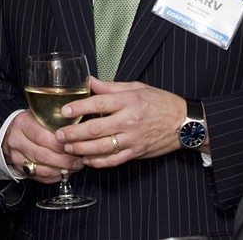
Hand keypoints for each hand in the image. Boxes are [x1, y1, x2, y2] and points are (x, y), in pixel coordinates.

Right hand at [1, 110, 84, 183]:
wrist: (13, 133)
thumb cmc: (32, 122)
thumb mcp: (41, 114)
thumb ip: (55, 120)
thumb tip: (79, 128)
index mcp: (23, 123)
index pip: (42, 136)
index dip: (60, 144)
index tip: (75, 145)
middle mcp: (17, 140)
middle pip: (42, 155)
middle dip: (64, 160)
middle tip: (79, 160)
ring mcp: (17, 156)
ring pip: (41, 169)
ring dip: (61, 170)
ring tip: (74, 167)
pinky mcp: (20, 169)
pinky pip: (40, 177)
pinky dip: (54, 176)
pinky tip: (65, 172)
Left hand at [55, 77, 190, 167]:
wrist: (183, 123)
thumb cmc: (160, 102)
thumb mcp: (136, 87)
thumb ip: (110, 87)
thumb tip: (88, 81)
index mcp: (129, 101)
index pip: (99, 103)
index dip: (79, 107)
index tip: (65, 111)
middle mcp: (130, 120)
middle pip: (96, 128)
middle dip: (74, 133)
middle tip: (59, 135)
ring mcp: (133, 139)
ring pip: (102, 147)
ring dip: (81, 149)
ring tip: (68, 147)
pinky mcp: (136, 153)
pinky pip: (113, 160)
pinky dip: (98, 161)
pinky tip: (86, 159)